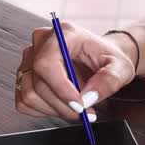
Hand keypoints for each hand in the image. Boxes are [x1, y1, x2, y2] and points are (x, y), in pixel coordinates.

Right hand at [13, 22, 136, 120]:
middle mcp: (42, 42)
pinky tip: (61, 103)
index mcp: (64, 33)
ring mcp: (29, 58)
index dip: (61, 89)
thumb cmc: (108, 58)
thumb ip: (108, 81)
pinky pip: (24, 100)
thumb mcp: (120, 68)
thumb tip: (88, 97)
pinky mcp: (25, 74)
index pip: (46, 63)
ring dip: (55, 108)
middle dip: (64, 105)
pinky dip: (44, 109)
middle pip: (38, 83)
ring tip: (76, 104)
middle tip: (85, 111)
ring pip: (30, 94)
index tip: (80, 105)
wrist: (102, 58)